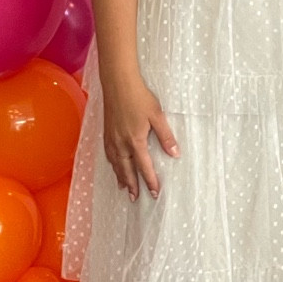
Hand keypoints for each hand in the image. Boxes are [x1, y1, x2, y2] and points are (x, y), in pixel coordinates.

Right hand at [102, 74, 178, 197]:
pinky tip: (114, 165)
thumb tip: (175, 153)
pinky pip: (108, 154)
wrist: (118, 83)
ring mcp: (112, 138)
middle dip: (132, 185)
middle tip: (135, 198)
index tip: (155, 192)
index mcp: (135, 141)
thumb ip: (166, 136)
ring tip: (124, 188)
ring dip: (121, 177)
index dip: (150, 181)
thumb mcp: (157, 116)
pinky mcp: (106, 132)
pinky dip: (112, 164)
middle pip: (126, 170)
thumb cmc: (139, 97)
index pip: (144, 167)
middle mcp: (121, 143)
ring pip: (116, 164)